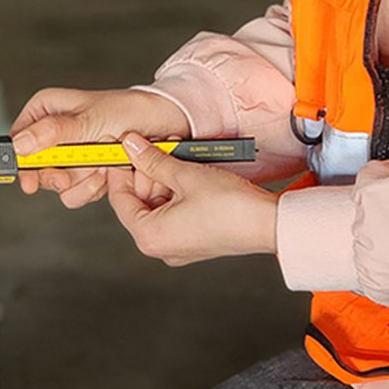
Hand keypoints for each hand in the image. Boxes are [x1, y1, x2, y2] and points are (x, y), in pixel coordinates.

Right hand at [9, 87, 188, 203]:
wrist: (163, 124)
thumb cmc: (129, 109)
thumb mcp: (90, 117)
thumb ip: (56, 131)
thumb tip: (22, 144)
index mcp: (47, 110)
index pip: (19, 140)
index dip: (21, 162)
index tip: (31, 179)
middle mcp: (55, 133)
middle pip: (36, 169)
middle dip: (59, 175)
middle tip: (72, 174)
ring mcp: (71, 155)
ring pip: (58, 185)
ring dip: (82, 181)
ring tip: (101, 167)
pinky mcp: (86, 172)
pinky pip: (77, 193)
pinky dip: (94, 188)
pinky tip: (108, 173)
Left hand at [106, 131, 278, 265]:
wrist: (268, 223)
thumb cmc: (229, 206)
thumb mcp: (185, 174)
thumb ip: (153, 160)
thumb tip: (131, 146)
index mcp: (149, 236)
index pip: (120, 199)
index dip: (120, 169)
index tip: (123, 148)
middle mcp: (160, 245)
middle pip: (140, 200)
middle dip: (148, 169)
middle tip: (159, 143)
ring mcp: (178, 244)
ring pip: (159, 202)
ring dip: (166, 174)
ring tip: (178, 151)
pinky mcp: (194, 238)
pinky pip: (175, 209)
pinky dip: (178, 187)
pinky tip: (188, 167)